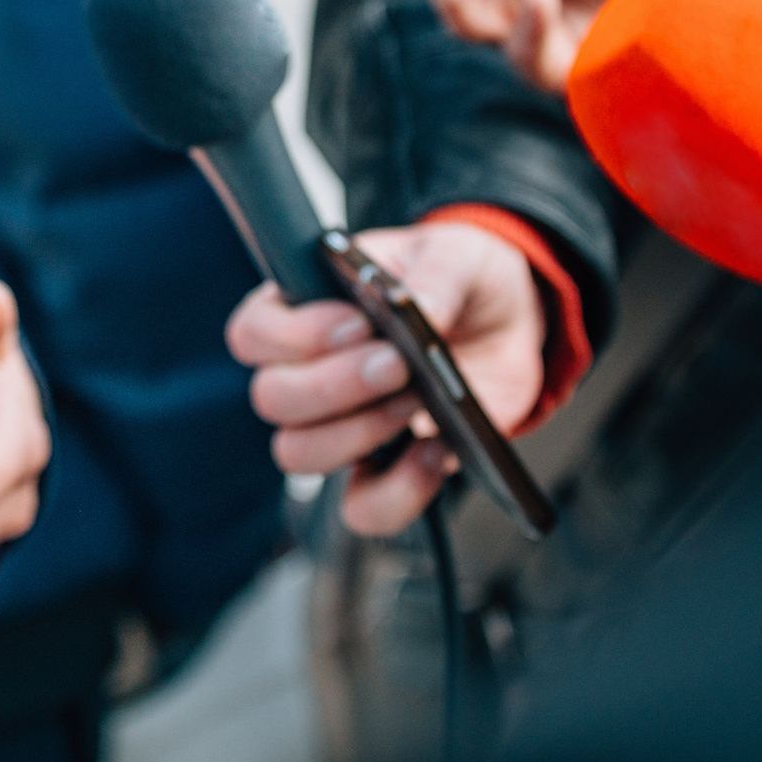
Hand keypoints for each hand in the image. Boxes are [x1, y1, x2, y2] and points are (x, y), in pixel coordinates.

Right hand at [225, 221, 546, 536]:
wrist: (508, 327)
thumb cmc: (460, 279)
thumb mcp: (458, 255)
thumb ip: (437, 274)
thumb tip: (419, 309)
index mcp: (304, 308)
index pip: (254, 332)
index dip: (293, 336)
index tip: (357, 322)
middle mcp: (308, 372)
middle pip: (272, 398)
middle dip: (333, 385)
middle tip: (396, 363)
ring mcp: (340, 426)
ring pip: (299, 454)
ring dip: (357, 433)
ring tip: (415, 403)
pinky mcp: (382, 468)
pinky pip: (363, 507)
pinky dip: (397, 492)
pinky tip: (434, 453)